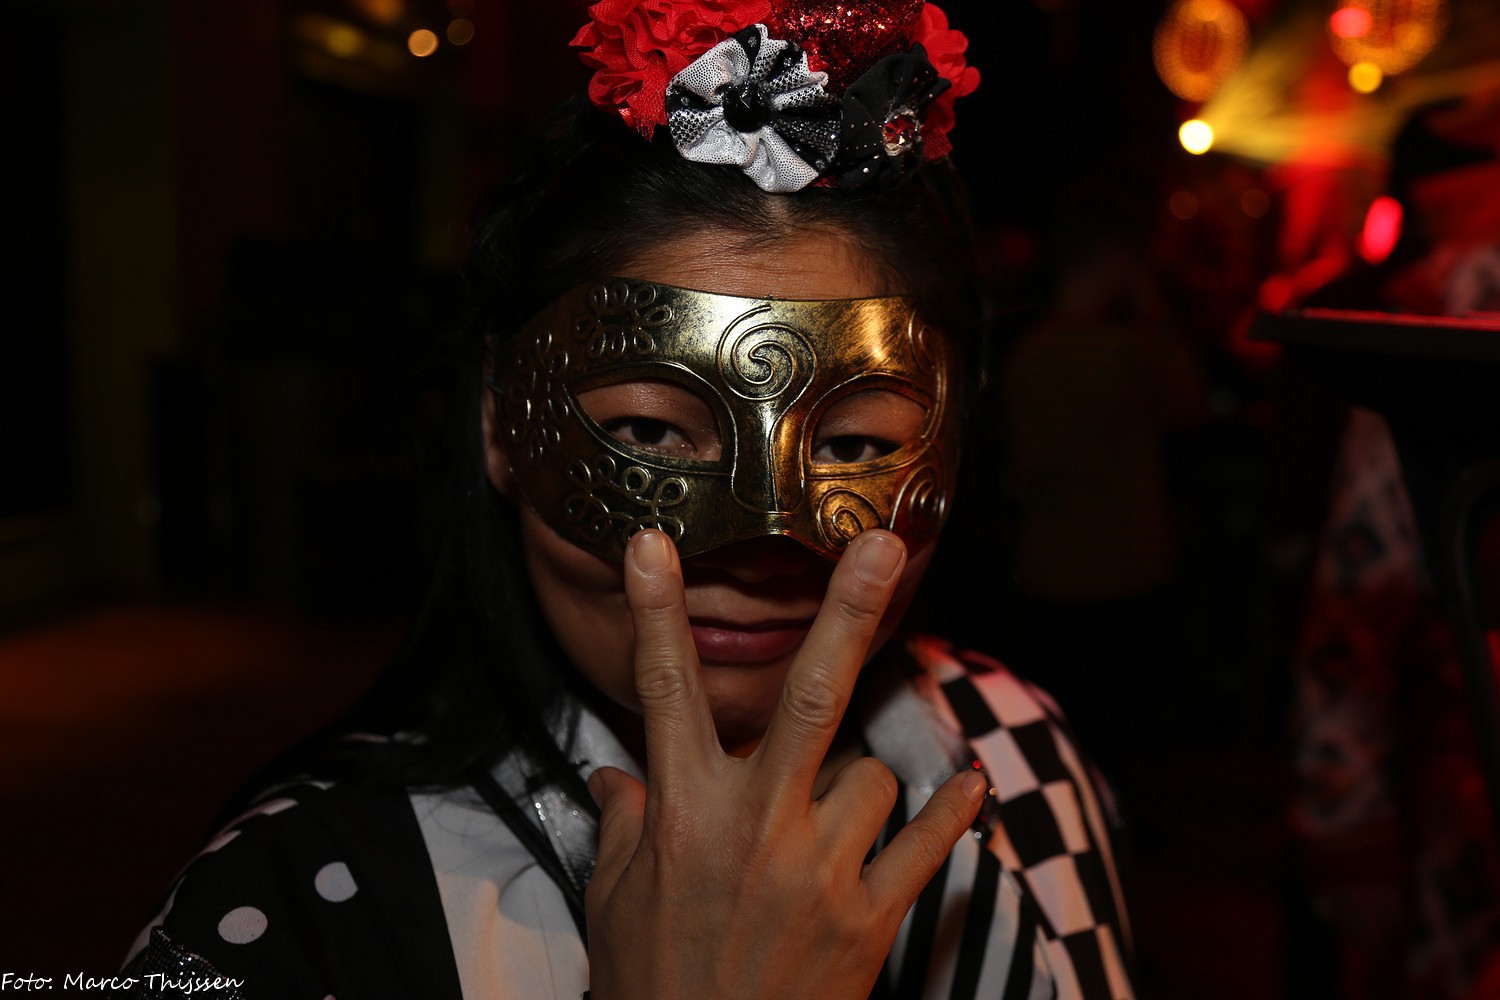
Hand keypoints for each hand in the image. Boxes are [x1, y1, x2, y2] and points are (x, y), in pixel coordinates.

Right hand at [584, 529, 986, 999]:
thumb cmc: (650, 985)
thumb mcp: (615, 902)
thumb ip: (623, 823)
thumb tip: (619, 773)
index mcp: (683, 815)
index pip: (664, 693)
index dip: (654, 611)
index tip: (650, 541)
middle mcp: (755, 828)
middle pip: (809, 699)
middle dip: (844, 613)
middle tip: (879, 546)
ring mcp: (820, 872)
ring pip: (872, 774)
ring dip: (855, 787)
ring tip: (821, 835)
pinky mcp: (869, 920)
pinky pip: (927, 846)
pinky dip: (951, 814)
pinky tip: (969, 785)